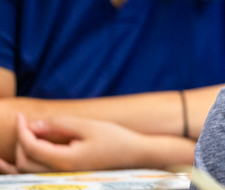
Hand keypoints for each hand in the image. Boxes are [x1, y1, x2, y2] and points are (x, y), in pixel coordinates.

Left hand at [0, 113, 148, 172]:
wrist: (135, 155)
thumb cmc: (116, 139)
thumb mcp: (88, 126)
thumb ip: (60, 124)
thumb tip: (34, 124)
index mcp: (64, 160)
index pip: (31, 147)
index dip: (22, 130)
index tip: (21, 116)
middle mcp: (60, 173)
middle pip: (24, 162)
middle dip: (21, 142)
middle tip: (26, 123)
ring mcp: (64, 176)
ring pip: (30, 170)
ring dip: (25, 152)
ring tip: (32, 133)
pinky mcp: (68, 174)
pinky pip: (40, 171)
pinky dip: (32, 159)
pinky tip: (38, 147)